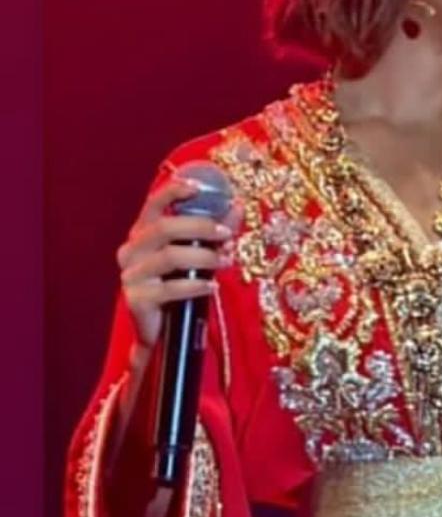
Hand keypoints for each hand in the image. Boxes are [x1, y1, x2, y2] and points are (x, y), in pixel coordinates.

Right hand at [115, 175, 242, 354]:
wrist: (163, 330)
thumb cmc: (180, 286)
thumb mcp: (199, 255)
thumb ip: (214, 231)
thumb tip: (236, 206)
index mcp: (142, 234)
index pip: (153, 204)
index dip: (172, 191)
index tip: (198, 186)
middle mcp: (131, 250)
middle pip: (164, 227)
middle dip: (200, 227)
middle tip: (226, 234)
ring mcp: (131, 275)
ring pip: (170, 256)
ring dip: (204, 257)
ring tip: (225, 262)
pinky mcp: (136, 298)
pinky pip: (170, 288)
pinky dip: (196, 285)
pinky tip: (212, 287)